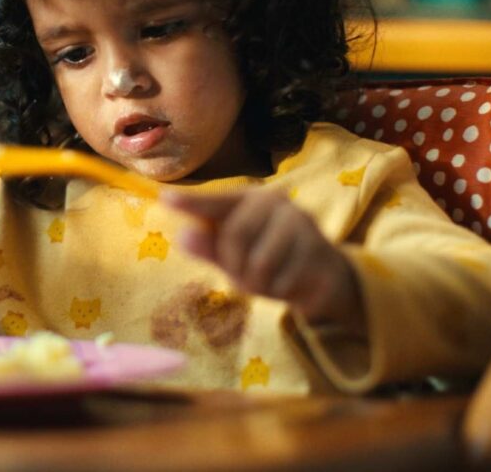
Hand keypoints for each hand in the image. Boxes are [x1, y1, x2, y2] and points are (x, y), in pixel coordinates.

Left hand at [163, 188, 364, 332]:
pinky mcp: (317, 248)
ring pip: (259, 262)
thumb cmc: (270, 260)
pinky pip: (282, 280)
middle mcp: (276, 202)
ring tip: (268, 280)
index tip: (165, 198)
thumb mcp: (234, 257)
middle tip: (243, 276)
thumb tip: (184, 235)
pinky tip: (289, 283)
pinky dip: (279, 291)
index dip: (192, 202)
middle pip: (234, 235)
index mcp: (249, 199)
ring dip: (257, 283)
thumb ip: (210, 247)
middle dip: (234, 265)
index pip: (216, 202)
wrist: (324, 275)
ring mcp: (300, 223)